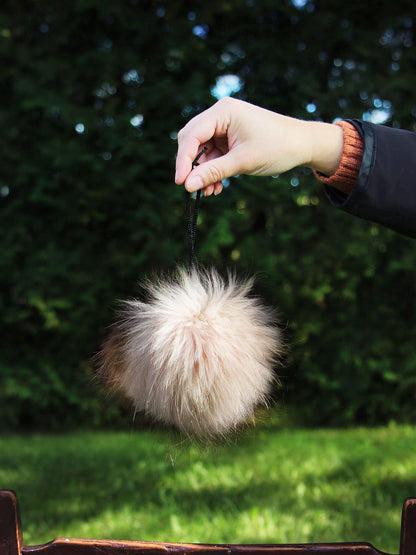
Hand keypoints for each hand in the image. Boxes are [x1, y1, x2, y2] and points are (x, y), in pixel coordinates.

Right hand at [175, 97, 342, 195]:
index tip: (180, 183)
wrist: (302, 145)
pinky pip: (212, 155)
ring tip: (211, 192)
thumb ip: (212, 173)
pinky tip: (216, 187)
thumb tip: (187, 186)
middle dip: (192, 167)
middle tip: (192, 189)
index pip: (192, 135)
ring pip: (201, 151)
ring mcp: (224, 126)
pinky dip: (212, 170)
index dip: (183, 160)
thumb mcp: (242, 162)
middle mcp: (220, 114)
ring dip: (203, 172)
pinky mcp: (229, 137)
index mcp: (223, 111)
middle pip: (192, 141)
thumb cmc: (277, 147)